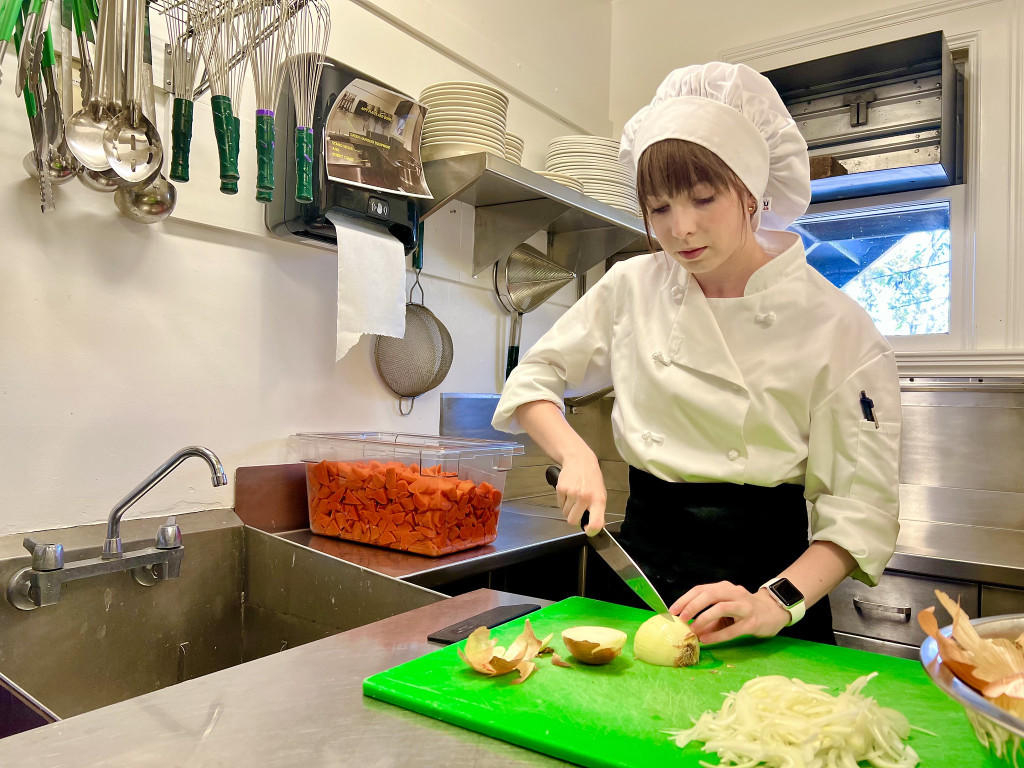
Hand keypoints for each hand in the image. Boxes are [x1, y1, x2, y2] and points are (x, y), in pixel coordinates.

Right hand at [551, 454, 605, 535]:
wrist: (579, 460)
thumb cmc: (591, 479)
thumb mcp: (601, 493)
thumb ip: (599, 511)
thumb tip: (597, 527)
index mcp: (598, 500)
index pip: (596, 522)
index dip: (591, 531)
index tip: (588, 530)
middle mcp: (585, 497)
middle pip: (573, 521)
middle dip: (574, 519)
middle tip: (578, 511)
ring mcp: (572, 493)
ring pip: (565, 513)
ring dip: (568, 510)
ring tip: (574, 498)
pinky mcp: (561, 489)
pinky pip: (559, 505)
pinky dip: (563, 502)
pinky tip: (568, 493)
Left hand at [670, 581, 789, 644]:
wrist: (773, 612)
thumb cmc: (744, 610)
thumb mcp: (725, 610)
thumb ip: (708, 618)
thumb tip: (688, 629)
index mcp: (724, 588)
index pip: (701, 589)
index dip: (685, 599)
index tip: (672, 610)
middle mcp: (734, 593)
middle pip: (709, 594)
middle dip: (692, 606)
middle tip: (681, 619)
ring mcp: (745, 606)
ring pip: (721, 607)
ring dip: (704, 618)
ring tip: (692, 630)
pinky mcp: (753, 622)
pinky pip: (733, 628)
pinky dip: (718, 635)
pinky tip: (707, 640)